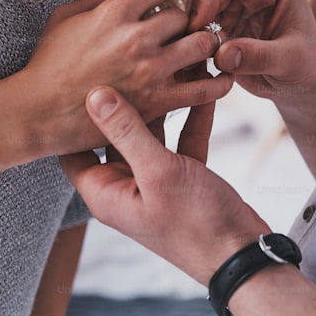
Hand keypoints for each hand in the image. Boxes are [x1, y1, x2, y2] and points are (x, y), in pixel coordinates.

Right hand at [17, 0, 234, 153]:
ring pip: (203, 46)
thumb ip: (98, 0)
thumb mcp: (64, 18)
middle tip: (198, 25)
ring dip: (208, 45)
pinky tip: (221, 78)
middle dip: (193, 18)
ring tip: (209, 48)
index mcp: (115, 13)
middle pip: (187, 15)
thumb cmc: (47, 65)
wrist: (38, 113)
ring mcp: (149, 71)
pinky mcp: (157, 102)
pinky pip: (204, 89)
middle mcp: (136, 38)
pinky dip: (218, 82)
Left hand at [60, 86, 269, 285]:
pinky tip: (201, 87)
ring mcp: (155, 181)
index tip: (81, 79)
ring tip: (169, 66)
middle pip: (115, 134)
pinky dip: (190, 117)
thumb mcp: (157, 172)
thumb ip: (127, 131)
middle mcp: (125, 185)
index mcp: (105, 192)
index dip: (74, 116)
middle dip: (124, 99)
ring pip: (152, 133)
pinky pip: (182, 140)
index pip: (73, 148)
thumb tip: (95, 94)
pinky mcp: (184, 178)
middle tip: (128, 59)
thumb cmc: (195, 224)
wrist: (241, 256)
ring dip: (162, 103)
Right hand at [188, 0, 315, 101]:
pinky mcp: (224, 21)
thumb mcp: (290, 62)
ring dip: (190, 29)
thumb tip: (222, 55)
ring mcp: (236, 1)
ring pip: (198, 5)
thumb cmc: (308, 66)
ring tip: (192, 57)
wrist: (305, 83)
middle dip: (195, 13)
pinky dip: (192, 41)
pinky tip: (193, 62)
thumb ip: (260, 56)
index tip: (196, 26)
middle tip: (187, 43)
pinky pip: (197, 25)